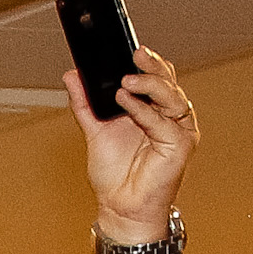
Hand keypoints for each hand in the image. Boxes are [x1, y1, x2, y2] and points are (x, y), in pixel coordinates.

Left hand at [65, 46, 197, 251]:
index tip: (130, 46)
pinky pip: (163, 121)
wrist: (119, 207)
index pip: (156, 77)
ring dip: (149, 84)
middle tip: (135, 52)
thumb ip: (84, 103)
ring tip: (125, 79)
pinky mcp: (180, 145)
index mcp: (153, 109)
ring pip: (171, 96)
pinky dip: (144, 110)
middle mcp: (169, 116)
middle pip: (168, 81)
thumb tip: (72, 75)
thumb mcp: (94, 131)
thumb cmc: (114, 174)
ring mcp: (177, 129)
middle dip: (152, 65)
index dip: (147, 61)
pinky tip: (126, 102)